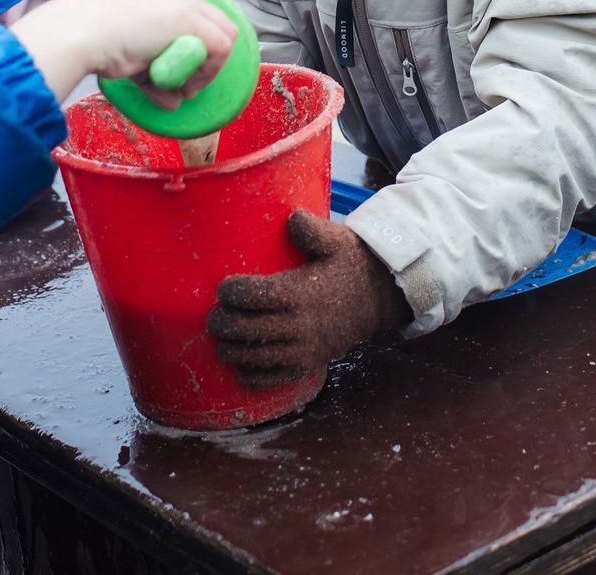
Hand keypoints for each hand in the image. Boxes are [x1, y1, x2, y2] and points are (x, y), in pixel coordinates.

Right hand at [9, 0, 236, 104]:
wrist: (77, 33)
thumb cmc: (93, 42)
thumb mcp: (131, 49)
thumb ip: (155, 69)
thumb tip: (173, 100)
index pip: (201, 17)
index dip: (198, 50)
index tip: (179, 74)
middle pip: (217, 25)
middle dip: (207, 60)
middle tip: (184, 85)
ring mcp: (186, 1)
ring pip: (224, 37)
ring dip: (207, 70)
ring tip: (178, 89)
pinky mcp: (190, 18)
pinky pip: (221, 48)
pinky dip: (207, 72)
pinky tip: (180, 85)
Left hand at [207, 210, 410, 388]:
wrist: (382, 298)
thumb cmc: (352, 265)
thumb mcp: (338, 240)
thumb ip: (311, 229)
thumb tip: (290, 217)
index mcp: (301, 293)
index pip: (255, 296)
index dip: (232, 293)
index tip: (223, 288)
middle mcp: (300, 325)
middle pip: (248, 329)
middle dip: (222, 323)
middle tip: (212, 315)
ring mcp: (304, 350)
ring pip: (256, 357)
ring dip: (231, 350)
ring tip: (221, 339)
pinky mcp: (309, 364)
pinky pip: (275, 378)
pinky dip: (253, 377)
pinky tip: (240, 367)